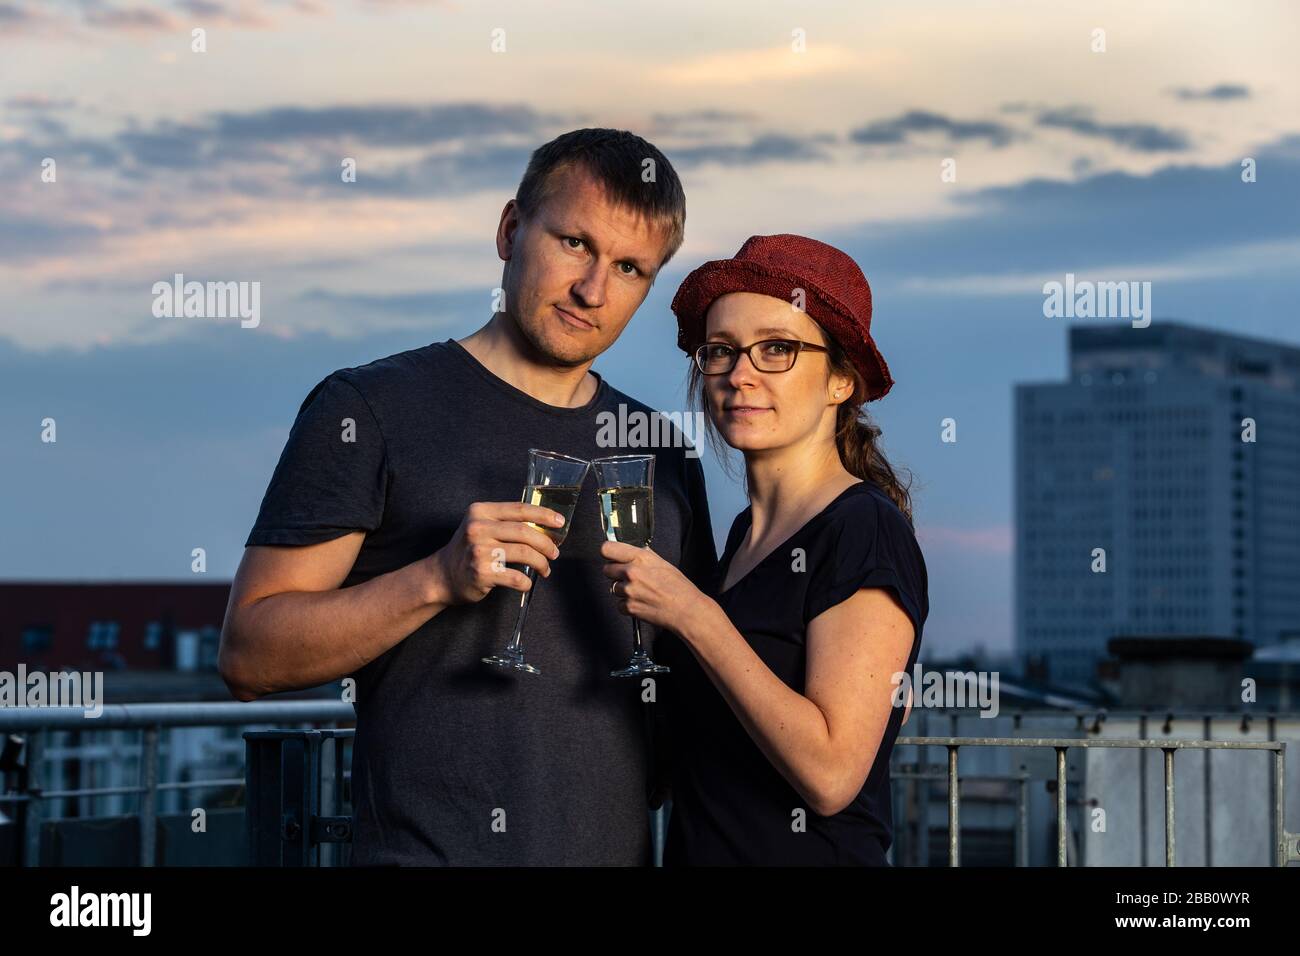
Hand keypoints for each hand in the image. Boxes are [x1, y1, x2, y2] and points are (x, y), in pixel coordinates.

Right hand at [432, 501, 563, 603]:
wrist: (442, 576)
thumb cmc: (468, 550)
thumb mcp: (481, 526)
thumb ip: (506, 522)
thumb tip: (544, 526)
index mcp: (481, 512)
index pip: (520, 509)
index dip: (544, 515)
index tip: (559, 522)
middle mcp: (478, 528)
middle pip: (525, 532)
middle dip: (546, 543)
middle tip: (554, 553)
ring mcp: (479, 551)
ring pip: (524, 553)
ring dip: (541, 563)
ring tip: (545, 569)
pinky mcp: (481, 573)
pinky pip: (516, 577)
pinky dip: (526, 582)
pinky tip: (526, 583)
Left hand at [600, 540, 710, 634]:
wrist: (686, 610)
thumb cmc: (679, 588)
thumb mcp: (663, 563)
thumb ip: (646, 556)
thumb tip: (636, 551)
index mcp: (640, 558)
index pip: (607, 549)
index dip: (608, 553)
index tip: (611, 556)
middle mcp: (631, 573)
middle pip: (606, 569)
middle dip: (615, 573)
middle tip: (628, 577)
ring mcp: (628, 591)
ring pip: (613, 587)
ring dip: (623, 590)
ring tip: (640, 591)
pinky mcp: (628, 607)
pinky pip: (618, 604)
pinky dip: (626, 605)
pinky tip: (640, 602)